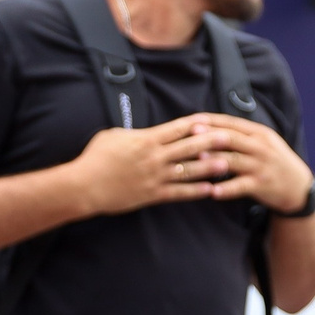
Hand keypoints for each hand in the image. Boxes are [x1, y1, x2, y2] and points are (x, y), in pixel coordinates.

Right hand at [67, 117, 219, 214]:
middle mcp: (154, 157)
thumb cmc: (94, 158)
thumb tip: (144, 131)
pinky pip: (178, 193)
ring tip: (228, 165)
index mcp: (146, 139)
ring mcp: (155, 176)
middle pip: (188, 147)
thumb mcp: (112, 136)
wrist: (84, 185)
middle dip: (210, 142)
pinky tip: (210, 190)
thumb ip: (133, 133)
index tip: (211, 120)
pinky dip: (195, 191)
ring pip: (188, 170)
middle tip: (230, 138)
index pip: (176, 129)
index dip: (195, 124)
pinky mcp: (152, 194)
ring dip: (209, 167)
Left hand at [183, 111, 314, 213]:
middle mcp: (261, 147)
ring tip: (195, 162)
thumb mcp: (263, 143)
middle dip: (209, 136)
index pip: (232, 123)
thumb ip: (241, 135)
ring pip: (234, 161)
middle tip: (189, 135)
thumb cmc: (273, 162)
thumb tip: (210, 126)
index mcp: (259, 133)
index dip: (211, 121)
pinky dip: (226, 190)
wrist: (298, 187)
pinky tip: (211, 192)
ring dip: (214, 160)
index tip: (190, 120)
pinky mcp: (262, 185)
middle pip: (232, 138)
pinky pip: (241, 186)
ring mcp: (261, 166)